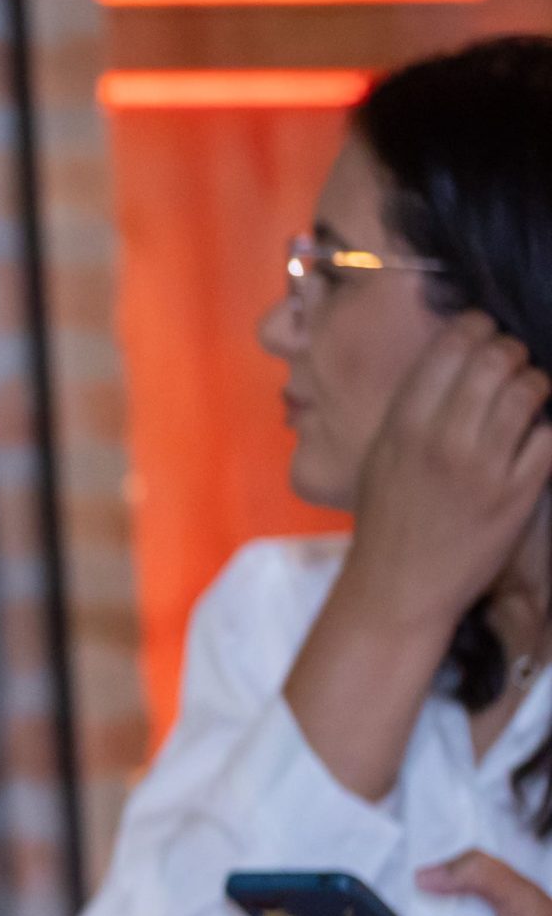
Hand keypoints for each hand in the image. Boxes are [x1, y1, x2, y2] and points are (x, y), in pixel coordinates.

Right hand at [340, 311, 551, 637]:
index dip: (475, 327)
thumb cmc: (386, 521)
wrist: (397, 587)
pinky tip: (539, 429)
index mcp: (403, 425)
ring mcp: (483, 466)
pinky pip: (550, 436)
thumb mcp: (380, 457)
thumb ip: (412, 409)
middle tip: (511, 362)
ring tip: (529, 392)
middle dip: (510, 351)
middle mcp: (442, 439)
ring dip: (535, 382)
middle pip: (495, 360)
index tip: (482, 333)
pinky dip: (549, 423)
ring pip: (528, 391)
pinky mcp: (518, 493)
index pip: (449, 347)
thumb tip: (452, 361)